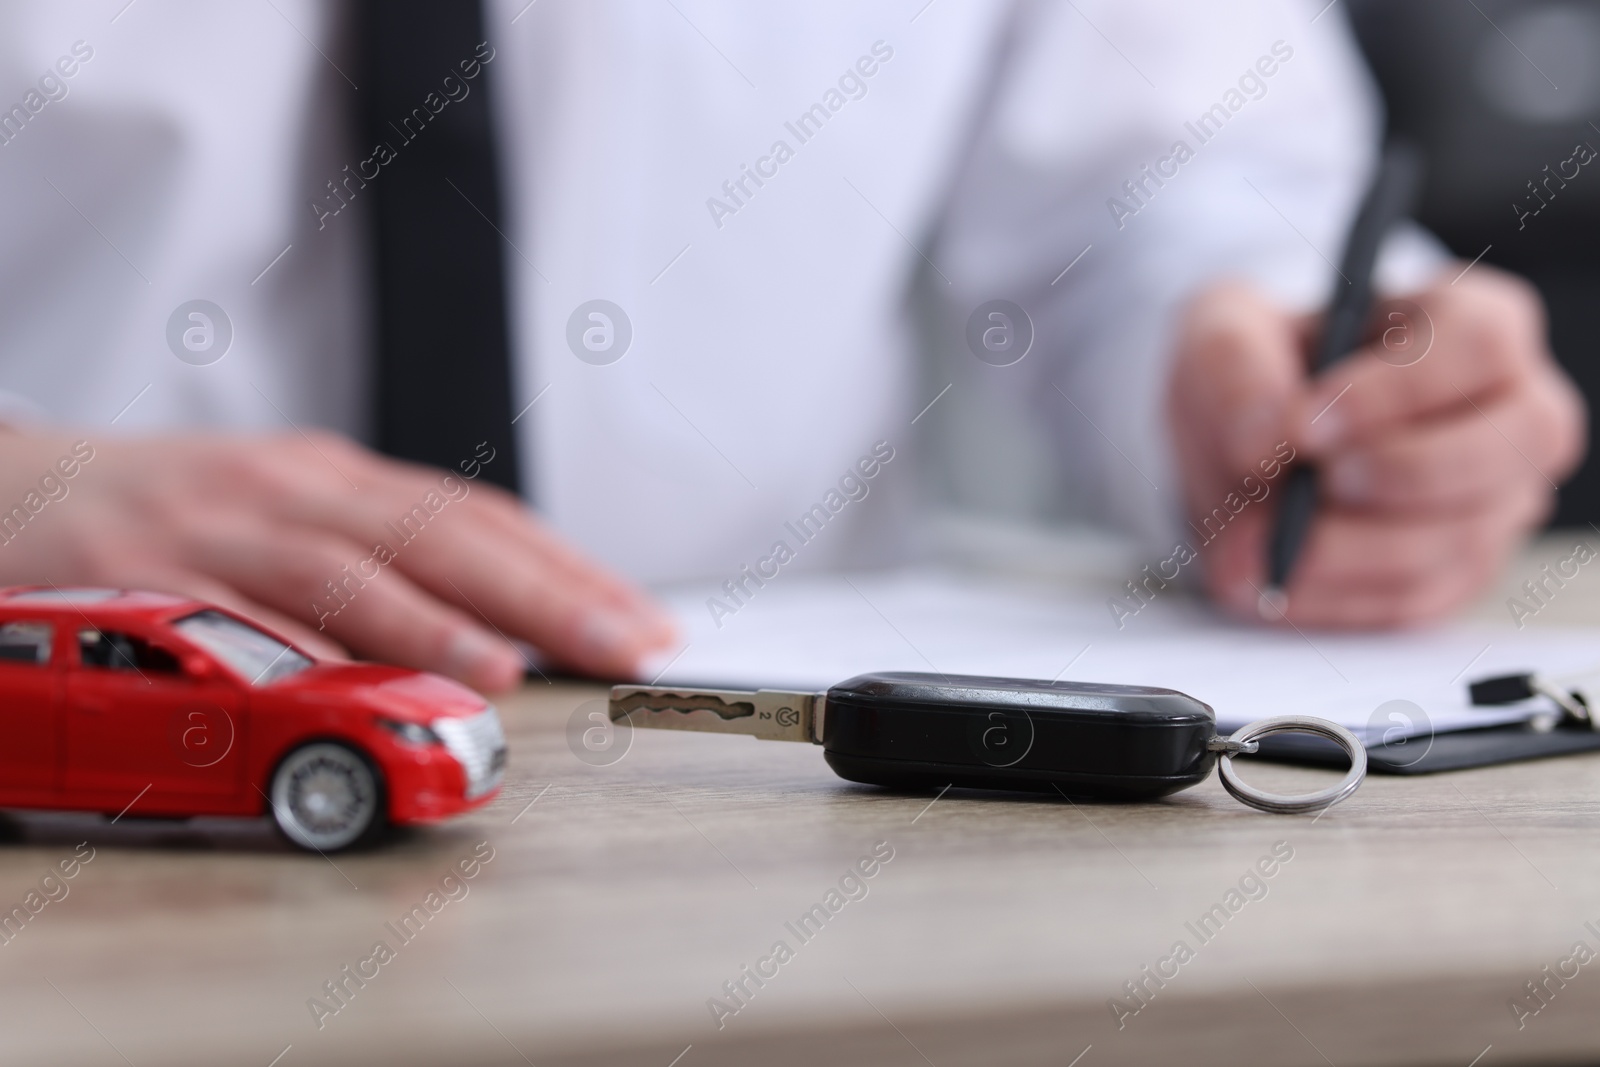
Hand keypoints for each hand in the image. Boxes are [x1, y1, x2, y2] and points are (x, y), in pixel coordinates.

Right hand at [0, 430, 676, 688]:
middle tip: (625, 645)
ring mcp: (213, 531)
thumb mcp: (288, 518)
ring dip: (432, 621)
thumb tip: (504, 629)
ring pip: (343, 570)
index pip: (480, 519)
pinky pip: (227, 622)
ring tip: (508, 666)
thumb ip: (382, 565)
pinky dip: (298, 654)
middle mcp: (287, 491)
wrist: (12, 488)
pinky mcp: (135, 583)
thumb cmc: (166, 518)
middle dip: (545, 594)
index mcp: (334, 479)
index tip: (642, 621)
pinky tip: (350, 686)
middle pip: (440, 535)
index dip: (569, 570)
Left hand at [1167, 268, 1586, 626]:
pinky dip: (1328, 597)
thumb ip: (1237, 370)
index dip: (1397, 391)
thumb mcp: (1224, 339)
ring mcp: (1497, 502)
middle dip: (1395, 476)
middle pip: (1503, 449)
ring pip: (1455, 541)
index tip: (1306, 428)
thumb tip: (1265, 439)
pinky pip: (1412, 601)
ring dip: (1338, 553)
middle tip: (1297, 492)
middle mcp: (1511, 414)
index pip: (1478, 345)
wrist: (1242, 443)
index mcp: (1473, 325)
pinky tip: (1260, 579)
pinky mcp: (1457, 573)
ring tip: (1241, 547)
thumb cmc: (1259, 369)